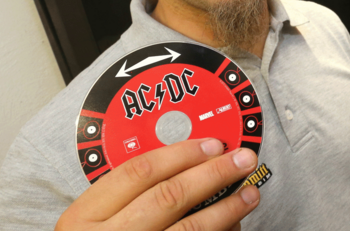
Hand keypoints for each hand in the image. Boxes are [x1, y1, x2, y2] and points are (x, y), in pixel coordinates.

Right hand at [56, 138, 259, 230]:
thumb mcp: (96, 220)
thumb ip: (129, 194)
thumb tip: (192, 161)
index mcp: (83, 218)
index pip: (138, 172)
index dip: (181, 154)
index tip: (213, 144)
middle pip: (169, 197)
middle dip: (213, 174)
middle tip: (243, 160)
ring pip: (189, 230)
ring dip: (226, 209)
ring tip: (250, 193)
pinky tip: (234, 226)